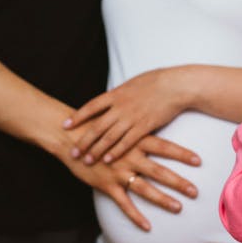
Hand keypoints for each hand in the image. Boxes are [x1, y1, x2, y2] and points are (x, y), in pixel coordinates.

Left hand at [63, 69, 190, 163]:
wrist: (176, 86)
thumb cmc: (156, 82)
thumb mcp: (132, 83)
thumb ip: (119, 93)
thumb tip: (110, 96)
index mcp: (116, 94)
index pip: (91, 106)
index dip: (77, 116)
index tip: (65, 125)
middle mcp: (120, 107)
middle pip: (97, 126)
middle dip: (83, 140)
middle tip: (72, 151)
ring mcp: (132, 117)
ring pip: (109, 136)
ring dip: (96, 150)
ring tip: (86, 160)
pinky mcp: (144, 127)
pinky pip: (127, 142)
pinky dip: (116, 151)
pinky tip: (108, 160)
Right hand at [64, 134, 198, 231]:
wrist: (69, 137)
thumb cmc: (97, 129)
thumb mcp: (120, 125)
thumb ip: (137, 131)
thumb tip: (157, 128)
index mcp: (135, 141)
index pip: (164, 147)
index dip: (182, 154)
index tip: (199, 161)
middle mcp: (130, 157)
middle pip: (159, 171)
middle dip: (178, 182)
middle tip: (195, 191)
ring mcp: (118, 172)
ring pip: (145, 189)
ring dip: (162, 199)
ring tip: (179, 207)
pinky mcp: (106, 185)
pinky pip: (124, 204)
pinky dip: (135, 216)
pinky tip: (147, 227)